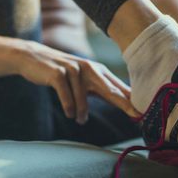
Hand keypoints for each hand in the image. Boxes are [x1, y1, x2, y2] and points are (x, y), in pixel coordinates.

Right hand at [11, 40, 139, 123]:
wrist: (33, 58)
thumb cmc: (63, 73)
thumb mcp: (85, 81)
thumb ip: (102, 91)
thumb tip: (125, 105)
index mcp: (98, 71)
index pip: (118, 88)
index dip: (131, 101)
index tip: (144, 113)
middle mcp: (89, 68)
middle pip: (110, 90)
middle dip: (124, 103)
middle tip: (135, 115)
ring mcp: (73, 70)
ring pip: (84, 97)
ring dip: (82, 112)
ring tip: (80, 120)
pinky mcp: (58, 73)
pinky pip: (66, 94)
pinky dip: (68, 106)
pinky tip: (69, 114)